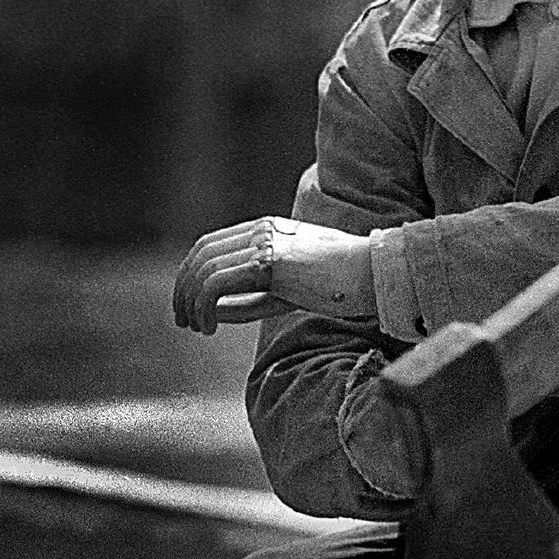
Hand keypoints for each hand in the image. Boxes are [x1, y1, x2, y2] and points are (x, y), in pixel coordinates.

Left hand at [172, 216, 375, 333]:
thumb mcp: (287, 289)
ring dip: (192, 303)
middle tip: (184, 321)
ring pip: (204, 270)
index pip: (210, 245)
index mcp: (266, 229)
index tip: (189, 306)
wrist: (374, 273)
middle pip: (201, 254)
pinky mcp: (269, 262)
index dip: (191, 275)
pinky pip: (216, 284)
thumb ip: (252, 296)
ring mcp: (265, 243)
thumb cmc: (340, 284)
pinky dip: (205, 308)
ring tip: (197, 328)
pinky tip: (210, 328)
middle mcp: (261, 231)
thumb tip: (214, 312)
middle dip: (184, 290)